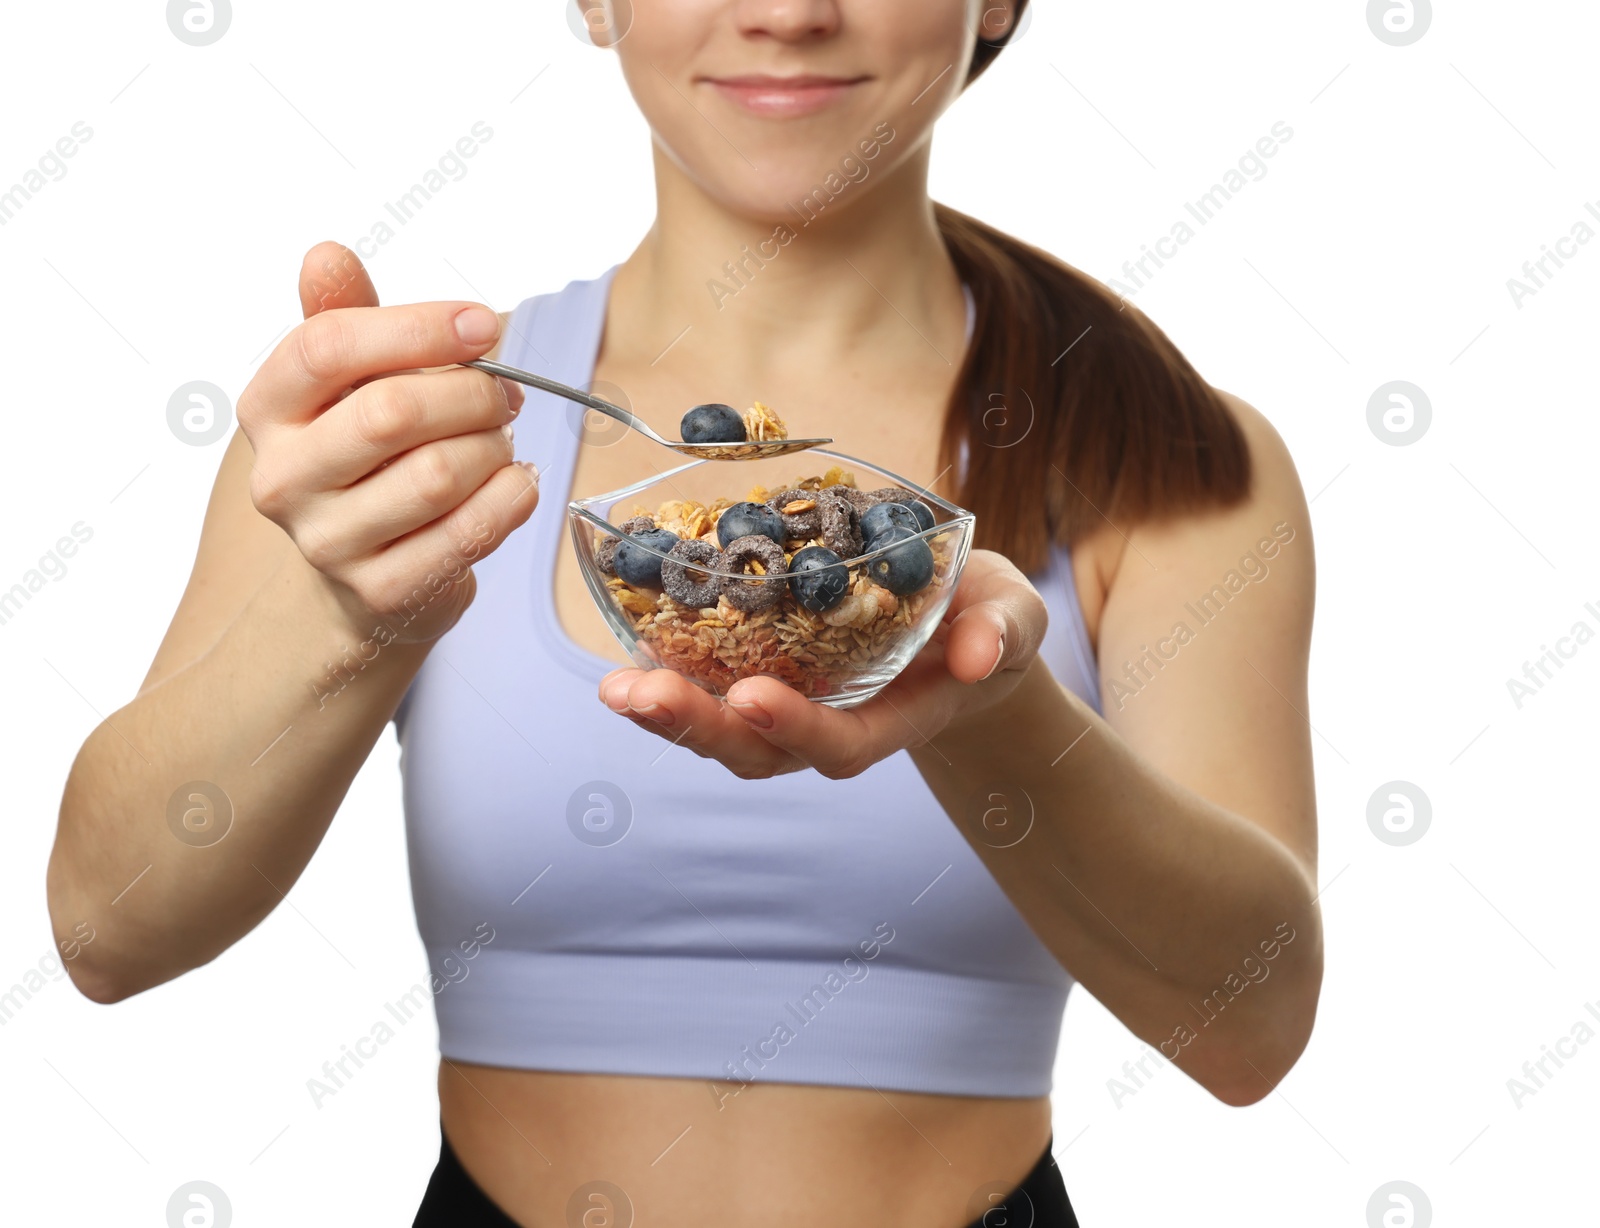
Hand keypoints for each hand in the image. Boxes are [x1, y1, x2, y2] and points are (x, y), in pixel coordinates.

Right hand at [237, 242, 539, 644]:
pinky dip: (510, 498)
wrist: (369, 569)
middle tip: (505, 394)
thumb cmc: (369, 455)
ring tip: (498, 441)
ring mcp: (327, 542)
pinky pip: (468, 533)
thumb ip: (346, 315)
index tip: (482, 325)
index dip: (417, 328)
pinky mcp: (381, 591)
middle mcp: (282, 478)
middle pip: (391, 412)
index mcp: (268, 408)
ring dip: (492, 448)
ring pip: (438, 474)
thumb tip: (327, 254)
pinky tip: (516, 482)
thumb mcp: (350, 379)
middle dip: (471, 394)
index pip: (329, 347)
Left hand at [597, 550, 1047, 778]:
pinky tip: (622, 649)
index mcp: (893, 718)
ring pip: (722, 731)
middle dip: (699, 728)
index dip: (796, 728)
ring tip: (614, 687)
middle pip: (759, 751)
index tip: (754, 698)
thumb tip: (983, 654)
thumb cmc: (988, 619)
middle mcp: (833, 724)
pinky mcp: (764, 674)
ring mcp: (794, 705)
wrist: (963, 623)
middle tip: (641, 695)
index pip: (840, 744)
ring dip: (665, 713)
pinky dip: (666, 673)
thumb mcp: (1015, 615)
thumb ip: (1005, 633)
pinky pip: (710, 687)